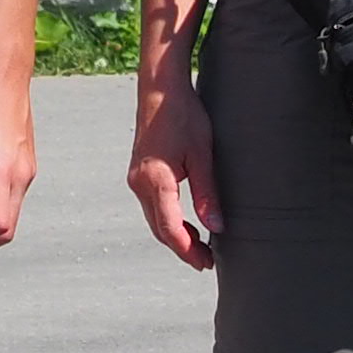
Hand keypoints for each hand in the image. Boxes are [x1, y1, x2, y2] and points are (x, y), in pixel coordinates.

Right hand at [126, 79, 221, 269]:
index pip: (170, 229)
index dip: (188, 250)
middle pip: (160, 230)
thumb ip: (208, 194)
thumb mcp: (203, 154)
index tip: (206, 263)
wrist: (159, 89)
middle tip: (207, 261)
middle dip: (182, 248)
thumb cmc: (184, 115)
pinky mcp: (139, 174)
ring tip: (200, 247)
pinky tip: (185, 224)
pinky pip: (152, 207)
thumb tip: (216, 228)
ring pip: (154, 220)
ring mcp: (136, 179)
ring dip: (175, 236)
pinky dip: (167, 221)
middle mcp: (140, 183)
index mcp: (156, 180)